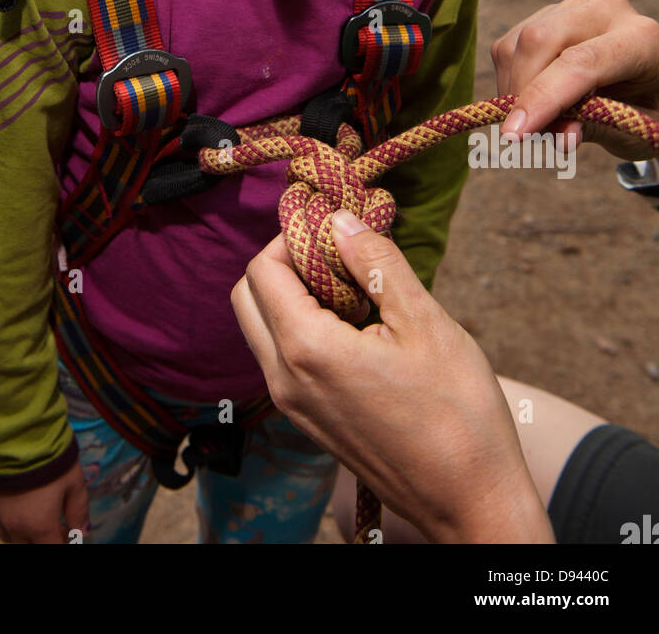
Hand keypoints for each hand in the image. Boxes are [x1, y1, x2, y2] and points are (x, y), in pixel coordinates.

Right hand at [0, 465, 89, 543]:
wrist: (14, 434)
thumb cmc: (49, 457)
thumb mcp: (74, 481)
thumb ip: (79, 509)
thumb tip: (81, 532)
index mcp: (39, 525)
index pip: (52, 549)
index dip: (63, 542)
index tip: (69, 531)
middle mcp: (15, 526)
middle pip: (28, 547)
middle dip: (43, 539)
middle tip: (56, 523)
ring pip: (8, 537)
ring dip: (23, 533)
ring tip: (35, 515)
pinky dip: (3, 519)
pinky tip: (13, 505)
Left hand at [232, 216, 553, 543]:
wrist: (472, 502)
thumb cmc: (459, 414)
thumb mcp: (425, 323)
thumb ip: (376, 263)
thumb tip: (340, 220)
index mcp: (307, 351)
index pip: (262, 269)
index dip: (294, 238)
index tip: (336, 229)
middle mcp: (285, 381)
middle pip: (249, 297)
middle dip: (284, 264)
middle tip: (340, 255)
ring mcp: (293, 406)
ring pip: (262, 328)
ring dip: (292, 297)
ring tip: (355, 290)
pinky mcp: (309, 422)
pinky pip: (283, 359)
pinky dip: (302, 330)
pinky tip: (358, 327)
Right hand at [494, 0, 658, 159]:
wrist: (648, 85)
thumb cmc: (646, 110)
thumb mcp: (633, 128)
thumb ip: (598, 128)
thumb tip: (559, 137)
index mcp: (640, 38)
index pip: (582, 61)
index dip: (544, 97)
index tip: (515, 134)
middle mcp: (606, 11)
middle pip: (539, 40)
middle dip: (520, 92)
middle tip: (522, 136)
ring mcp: (574, 7)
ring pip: (516, 44)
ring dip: (512, 90)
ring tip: (535, 122)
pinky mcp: (547, 14)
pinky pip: (508, 47)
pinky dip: (508, 80)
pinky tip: (532, 100)